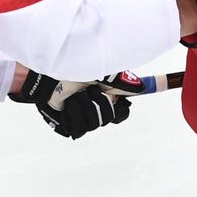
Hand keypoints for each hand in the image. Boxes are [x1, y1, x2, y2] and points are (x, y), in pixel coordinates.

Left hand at [10, 69, 131, 139]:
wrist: (49, 72)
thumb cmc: (74, 68)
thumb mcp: (104, 71)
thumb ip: (125, 80)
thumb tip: (146, 86)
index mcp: (107, 97)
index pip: (122, 114)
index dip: (120, 109)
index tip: (117, 99)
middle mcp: (96, 110)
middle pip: (108, 118)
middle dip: (99, 102)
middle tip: (89, 89)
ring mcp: (82, 119)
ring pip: (94, 125)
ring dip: (84, 105)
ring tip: (75, 94)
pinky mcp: (68, 126)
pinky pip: (77, 129)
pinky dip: (73, 112)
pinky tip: (66, 103)